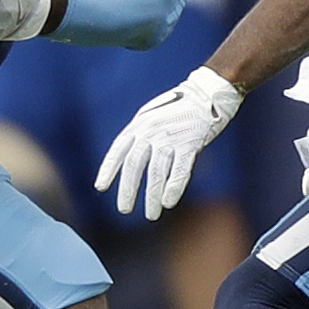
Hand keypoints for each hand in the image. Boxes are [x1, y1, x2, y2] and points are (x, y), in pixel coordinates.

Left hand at [96, 67, 244, 220]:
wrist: (207, 93)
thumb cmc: (178, 107)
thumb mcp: (151, 115)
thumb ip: (139, 134)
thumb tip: (128, 159)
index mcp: (139, 123)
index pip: (118, 149)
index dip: (108, 169)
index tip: (100, 187)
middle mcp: (151, 130)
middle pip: (134, 164)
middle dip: (128, 189)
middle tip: (124, 210)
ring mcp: (170, 137)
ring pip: (156, 172)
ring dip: (152, 196)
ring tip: (151, 214)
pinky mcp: (190, 143)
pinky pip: (180, 170)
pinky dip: (173, 188)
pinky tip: (169, 202)